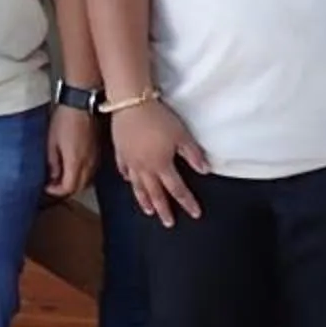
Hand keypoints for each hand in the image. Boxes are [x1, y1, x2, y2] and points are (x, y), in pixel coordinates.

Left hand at [45, 104, 97, 197]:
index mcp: (75, 161)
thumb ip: (53, 162)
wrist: (81, 103)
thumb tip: (53, 176)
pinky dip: (82, 174)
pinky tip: (72, 166)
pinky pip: (91, 170)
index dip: (56, 191)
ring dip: (74, 182)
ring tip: (61, 176)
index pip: (68, 188)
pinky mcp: (98, 151)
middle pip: (79, 187)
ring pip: (87, 180)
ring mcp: (95, 157)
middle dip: (65, 189)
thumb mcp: (51, 141)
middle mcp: (88, 163)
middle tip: (53, 184)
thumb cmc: (65, 118)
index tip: (46, 186)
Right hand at [112, 98, 207, 223]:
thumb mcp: (182, 135)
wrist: (131, 103)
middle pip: (155, 193)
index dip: (187, 202)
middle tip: (168, 223)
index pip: (177, 189)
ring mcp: (130, 161)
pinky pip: (124, 169)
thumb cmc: (158, 118)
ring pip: (137, 186)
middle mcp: (145, 168)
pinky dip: (128, 178)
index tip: (195, 214)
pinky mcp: (120, 151)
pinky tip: (128, 181)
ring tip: (148, 211)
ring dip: (144, 200)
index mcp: (161, 165)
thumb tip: (205, 170)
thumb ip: (193, 154)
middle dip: (163, 209)